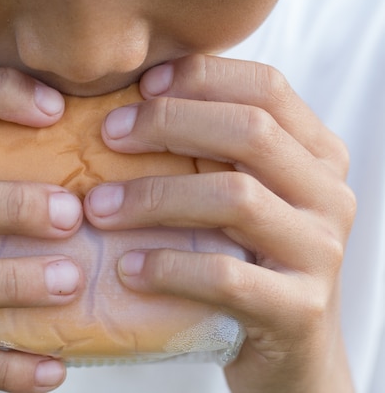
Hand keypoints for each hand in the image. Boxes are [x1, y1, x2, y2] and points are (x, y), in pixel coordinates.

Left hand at [85, 55, 355, 391]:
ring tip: (98, 207)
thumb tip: (128, 112)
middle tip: (108, 135)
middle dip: (168, 124)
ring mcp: (319, 251)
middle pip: (250, 132)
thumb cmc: (249, 260)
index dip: (201, 78)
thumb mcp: (242, 197)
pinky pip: (224, 275)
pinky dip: (167, 266)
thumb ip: (213, 154)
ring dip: (153, 197)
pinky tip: (128, 268)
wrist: (290, 348)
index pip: (266, 88)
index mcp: (316, 154)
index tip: (141, 87)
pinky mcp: (298, 308)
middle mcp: (327, 194)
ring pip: (234, 198)